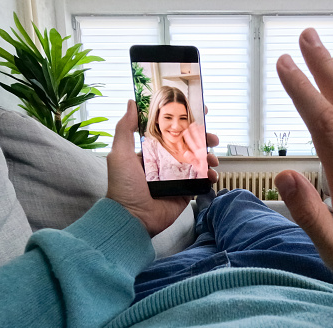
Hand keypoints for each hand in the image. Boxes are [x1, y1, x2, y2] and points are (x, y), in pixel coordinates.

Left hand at [106, 100, 218, 236]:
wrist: (133, 218)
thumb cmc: (123, 187)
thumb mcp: (120, 154)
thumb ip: (125, 128)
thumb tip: (131, 102)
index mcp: (152, 150)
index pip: (171, 130)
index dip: (185, 121)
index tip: (198, 112)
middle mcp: (166, 161)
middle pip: (189, 144)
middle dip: (203, 139)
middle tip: (212, 137)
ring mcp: (177, 176)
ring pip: (198, 160)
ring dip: (209, 157)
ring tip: (212, 159)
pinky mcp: (185, 191)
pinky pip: (202, 180)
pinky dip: (210, 176)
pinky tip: (212, 175)